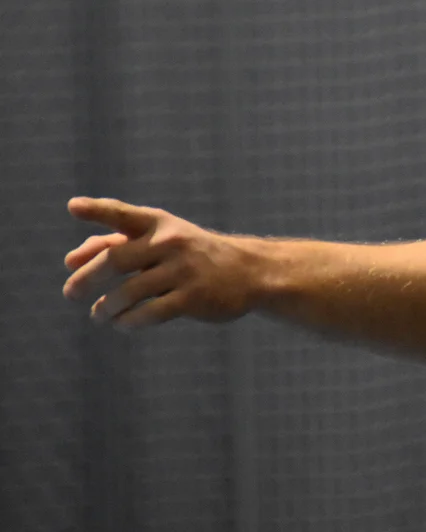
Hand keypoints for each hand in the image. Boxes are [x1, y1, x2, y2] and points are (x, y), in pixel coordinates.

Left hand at [63, 197, 255, 330]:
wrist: (249, 271)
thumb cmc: (192, 254)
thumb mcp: (161, 240)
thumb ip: (115, 243)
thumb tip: (71, 260)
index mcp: (160, 224)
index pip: (123, 214)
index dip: (97, 210)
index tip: (73, 207)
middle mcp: (171, 243)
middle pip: (116, 260)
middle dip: (87, 278)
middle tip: (70, 293)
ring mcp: (184, 271)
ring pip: (129, 293)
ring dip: (106, 307)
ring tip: (97, 315)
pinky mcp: (193, 298)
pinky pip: (149, 314)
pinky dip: (128, 322)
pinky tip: (121, 324)